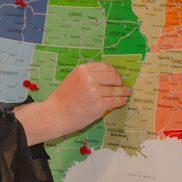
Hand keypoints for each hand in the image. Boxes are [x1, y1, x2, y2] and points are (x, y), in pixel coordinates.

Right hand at [15, 62, 130, 144]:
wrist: (55, 114)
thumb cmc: (63, 99)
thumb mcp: (73, 79)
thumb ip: (88, 76)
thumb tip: (108, 77)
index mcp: (83, 70)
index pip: (105, 67)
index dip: (114, 72)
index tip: (117, 76)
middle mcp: (89, 79)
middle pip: (113, 77)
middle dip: (120, 82)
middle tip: (123, 85)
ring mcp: (94, 92)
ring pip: (115, 90)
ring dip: (123, 92)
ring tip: (126, 93)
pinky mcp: (99, 105)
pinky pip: (115, 101)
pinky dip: (121, 101)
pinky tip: (122, 101)